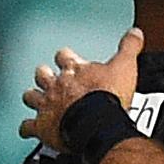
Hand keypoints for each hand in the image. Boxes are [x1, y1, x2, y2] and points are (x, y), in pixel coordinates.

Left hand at [19, 28, 143, 150]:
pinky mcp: (42, 126)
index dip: (65, 57)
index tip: (66, 57)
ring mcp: (48, 106)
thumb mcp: (125, 66)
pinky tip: (29, 130)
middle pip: (42, 74)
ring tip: (34, 99)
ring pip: (30, 97)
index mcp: (75, 70)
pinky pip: (28, 127)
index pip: (64, 56)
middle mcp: (57, 85)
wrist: (97, 123)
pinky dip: (28, 128)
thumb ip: (128, 47)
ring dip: (33, 97)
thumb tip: (135, 33)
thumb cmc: (108, 96)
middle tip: (47, 77)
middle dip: (44, 75)